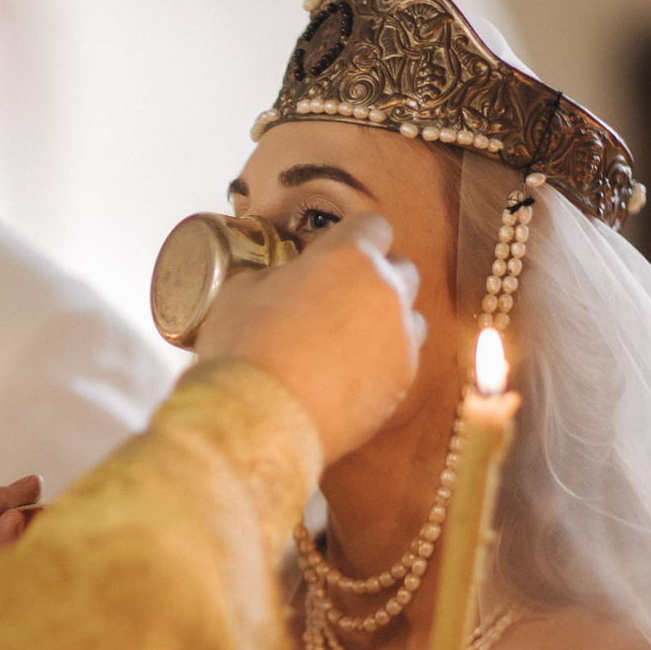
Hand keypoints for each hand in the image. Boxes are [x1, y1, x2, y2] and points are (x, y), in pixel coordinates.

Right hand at [194, 214, 423, 463]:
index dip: (351, 237)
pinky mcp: (401, 385)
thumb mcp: (241, 291)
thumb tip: (283, 279)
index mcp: (349, 256)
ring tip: (346, 340)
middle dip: (375, 276)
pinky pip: (400, 361)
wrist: (257, 423)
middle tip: (337, 296)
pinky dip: (381, 363)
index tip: (332, 253)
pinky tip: (345, 377)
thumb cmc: (243, 349)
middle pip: (401, 269)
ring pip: (409, 317)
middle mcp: (387, 292)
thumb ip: (276, 274)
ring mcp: (400, 341)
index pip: (371, 226)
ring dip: (385, 320)